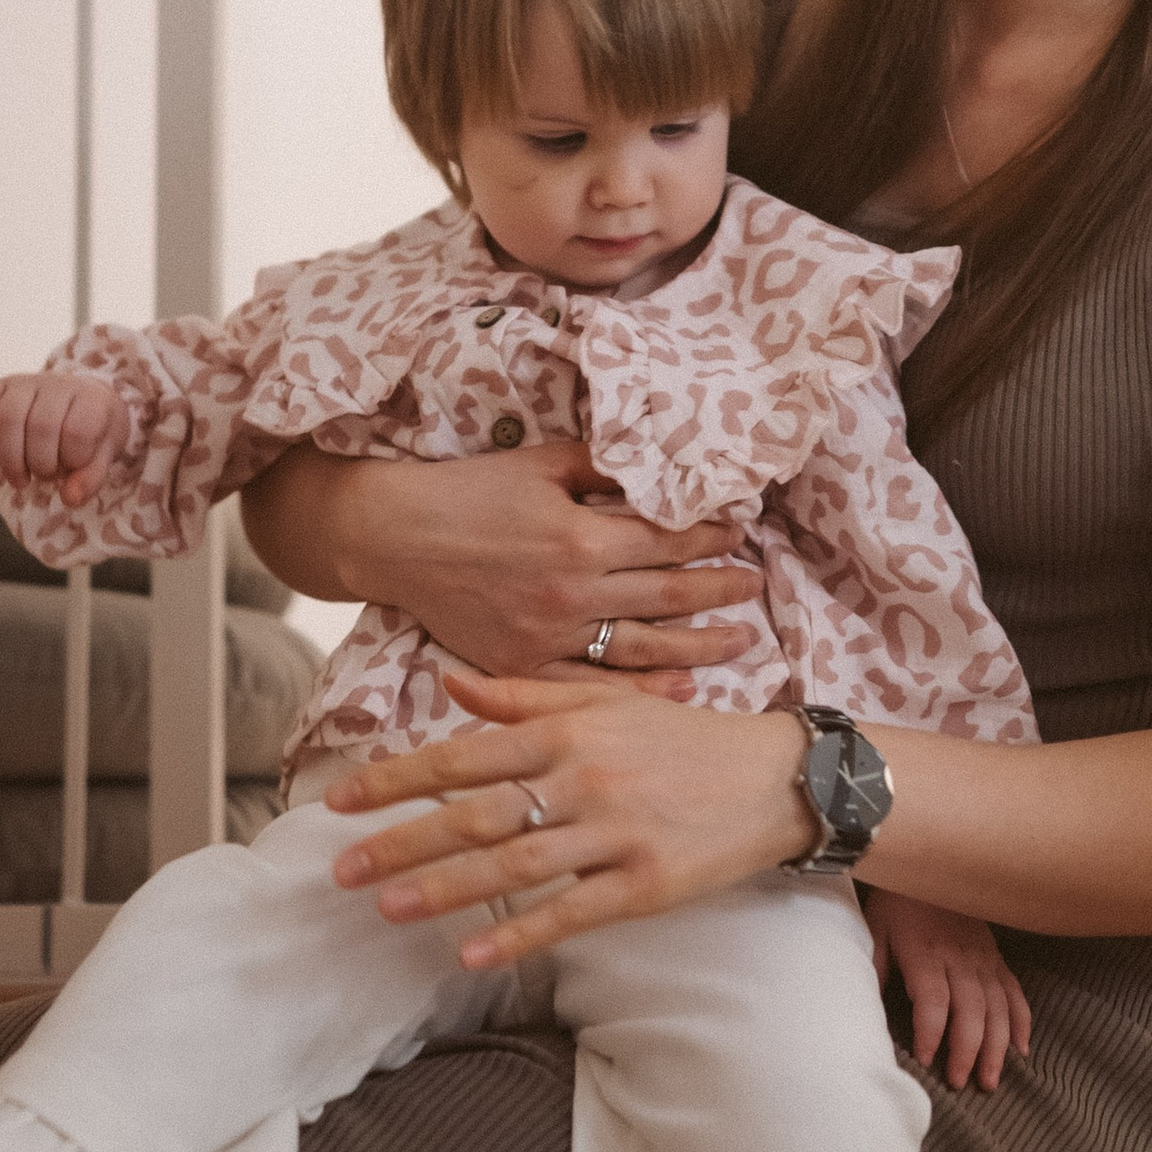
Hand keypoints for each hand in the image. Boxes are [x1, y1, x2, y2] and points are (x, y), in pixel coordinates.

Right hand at [0, 370, 123, 509]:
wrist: (80, 402)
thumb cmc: (92, 433)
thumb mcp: (102, 455)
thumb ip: (91, 477)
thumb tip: (69, 498)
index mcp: (90, 398)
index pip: (78, 431)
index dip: (73, 459)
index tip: (74, 467)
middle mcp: (57, 384)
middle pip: (41, 426)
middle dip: (41, 464)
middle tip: (46, 476)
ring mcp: (26, 383)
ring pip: (9, 417)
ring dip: (11, 459)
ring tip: (21, 480)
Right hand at [241, 439, 767, 693]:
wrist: (394, 538)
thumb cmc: (468, 491)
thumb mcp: (541, 463)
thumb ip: (603, 465)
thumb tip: (661, 460)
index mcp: (581, 535)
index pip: (668, 539)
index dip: (711, 537)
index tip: (741, 533)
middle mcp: (572, 590)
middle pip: (668, 596)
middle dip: (720, 591)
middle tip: (756, 588)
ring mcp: (548, 634)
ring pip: (643, 647)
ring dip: (699, 646)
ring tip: (740, 641)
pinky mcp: (523, 665)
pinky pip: (592, 685)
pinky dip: (640, 690)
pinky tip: (679, 689)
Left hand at [326, 668, 816, 967]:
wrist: (775, 778)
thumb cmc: (681, 740)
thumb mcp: (605, 704)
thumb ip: (523, 698)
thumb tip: (449, 686)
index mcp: (569, 732)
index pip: (464, 755)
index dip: (398, 779)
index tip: (340, 801)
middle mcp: (585, 779)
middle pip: (477, 814)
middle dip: (403, 841)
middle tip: (341, 871)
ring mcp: (615, 834)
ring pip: (515, 866)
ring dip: (446, 890)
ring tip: (389, 909)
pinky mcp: (645, 884)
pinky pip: (571, 913)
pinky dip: (520, 935)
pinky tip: (473, 955)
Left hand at [868, 891, 1031, 1091]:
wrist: (930, 861)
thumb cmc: (897, 901)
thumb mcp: (875, 929)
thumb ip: (873, 969)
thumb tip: (860, 1010)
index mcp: (926, 953)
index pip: (933, 1001)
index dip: (931, 1032)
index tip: (926, 1060)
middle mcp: (960, 958)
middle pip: (971, 1009)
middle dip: (968, 1050)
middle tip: (960, 1082)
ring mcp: (982, 958)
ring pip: (997, 1006)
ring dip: (996, 1045)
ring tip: (990, 1080)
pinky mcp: (995, 956)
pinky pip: (1014, 991)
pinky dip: (1021, 1021)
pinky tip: (1020, 1050)